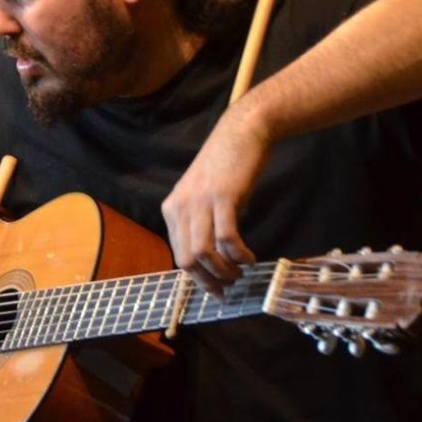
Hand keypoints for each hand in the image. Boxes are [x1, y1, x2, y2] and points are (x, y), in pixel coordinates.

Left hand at [161, 105, 268, 296]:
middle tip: (228, 289)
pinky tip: (249, 258)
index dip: (196, 277)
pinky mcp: (222, 197)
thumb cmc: (226, 166)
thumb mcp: (203, 196)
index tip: (214, 289)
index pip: (177, 254)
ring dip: (223, 271)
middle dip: (208, 281)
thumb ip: (200, 223)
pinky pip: (225, 238)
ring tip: (241, 274)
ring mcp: (199, 202)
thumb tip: (211, 259)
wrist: (242, 132)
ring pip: (202, 253)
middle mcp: (180, 207)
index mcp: (172, 209)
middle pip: (186, 259)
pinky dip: (238, 254)